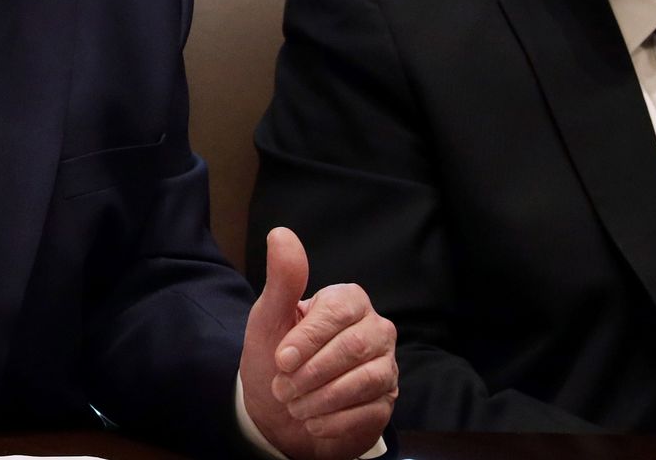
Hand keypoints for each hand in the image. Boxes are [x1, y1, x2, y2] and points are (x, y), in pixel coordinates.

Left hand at [240, 228, 396, 458]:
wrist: (280, 411)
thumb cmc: (277, 357)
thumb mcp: (269, 317)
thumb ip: (282, 279)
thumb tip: (281, 234)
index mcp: (348, 301)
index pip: (338, 312)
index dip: (308, 338)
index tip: (280, 360)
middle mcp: (375, 329)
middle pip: (355, 347)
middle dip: (312, 373)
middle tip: (283, 388)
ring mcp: (385, 366)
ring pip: (367, 380)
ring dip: (322, 399)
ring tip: (294, 405)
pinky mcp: (386, 401)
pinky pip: (370, 411)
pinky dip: (335, 421)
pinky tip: (313, 421)